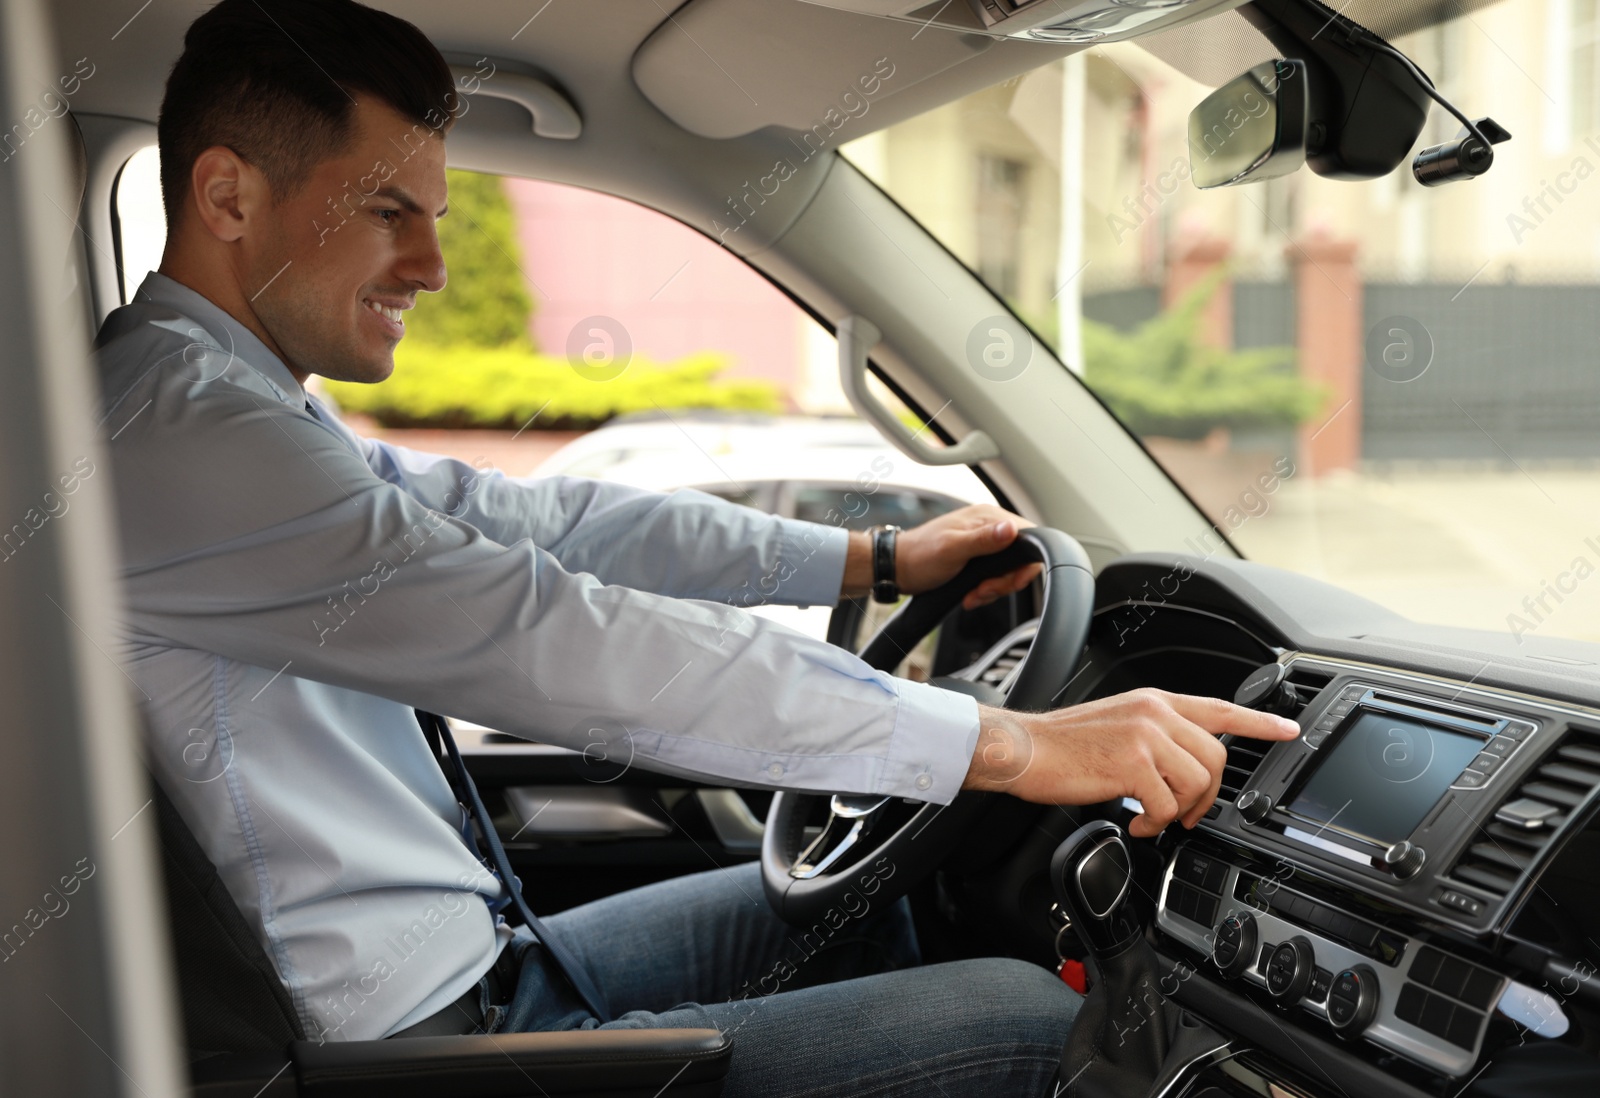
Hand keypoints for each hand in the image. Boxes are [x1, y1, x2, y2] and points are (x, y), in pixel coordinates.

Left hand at [896, 504, 1042, 609]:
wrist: (898, 569)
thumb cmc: (919, 556)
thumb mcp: (952, 550)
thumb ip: (983, 540)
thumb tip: (1011, 529)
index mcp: (988, 518)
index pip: (1029, 538)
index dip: (1024, 565)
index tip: (1008, 582)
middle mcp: (990, 527)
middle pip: (1021, 558)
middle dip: (1005, 581)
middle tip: (984, 590)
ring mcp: (984, 542)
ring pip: (1009, 570)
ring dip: (994, 589)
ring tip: (974, 594)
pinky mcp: (979, 558)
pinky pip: (996, 576)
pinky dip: (986, 590)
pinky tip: (971, 594)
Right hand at [963, 689, 1300, 836]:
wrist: (1024, 748)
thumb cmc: (1062, 745)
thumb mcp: (1117, 725)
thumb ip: (1154, 736)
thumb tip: (1181, 768)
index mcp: (1154, 702)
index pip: (1219, 708)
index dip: (1259, 723)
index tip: (1288, 731)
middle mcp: (1154, 713)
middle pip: (1216, 758)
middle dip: (1207, 795)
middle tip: (1185, 813)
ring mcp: (1145, 735)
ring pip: (1196, 783)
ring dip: (1179, 811)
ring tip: (1151, 815)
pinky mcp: (1131, 763)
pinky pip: (1166, 805)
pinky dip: (1153, 822)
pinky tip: (1135, 820)